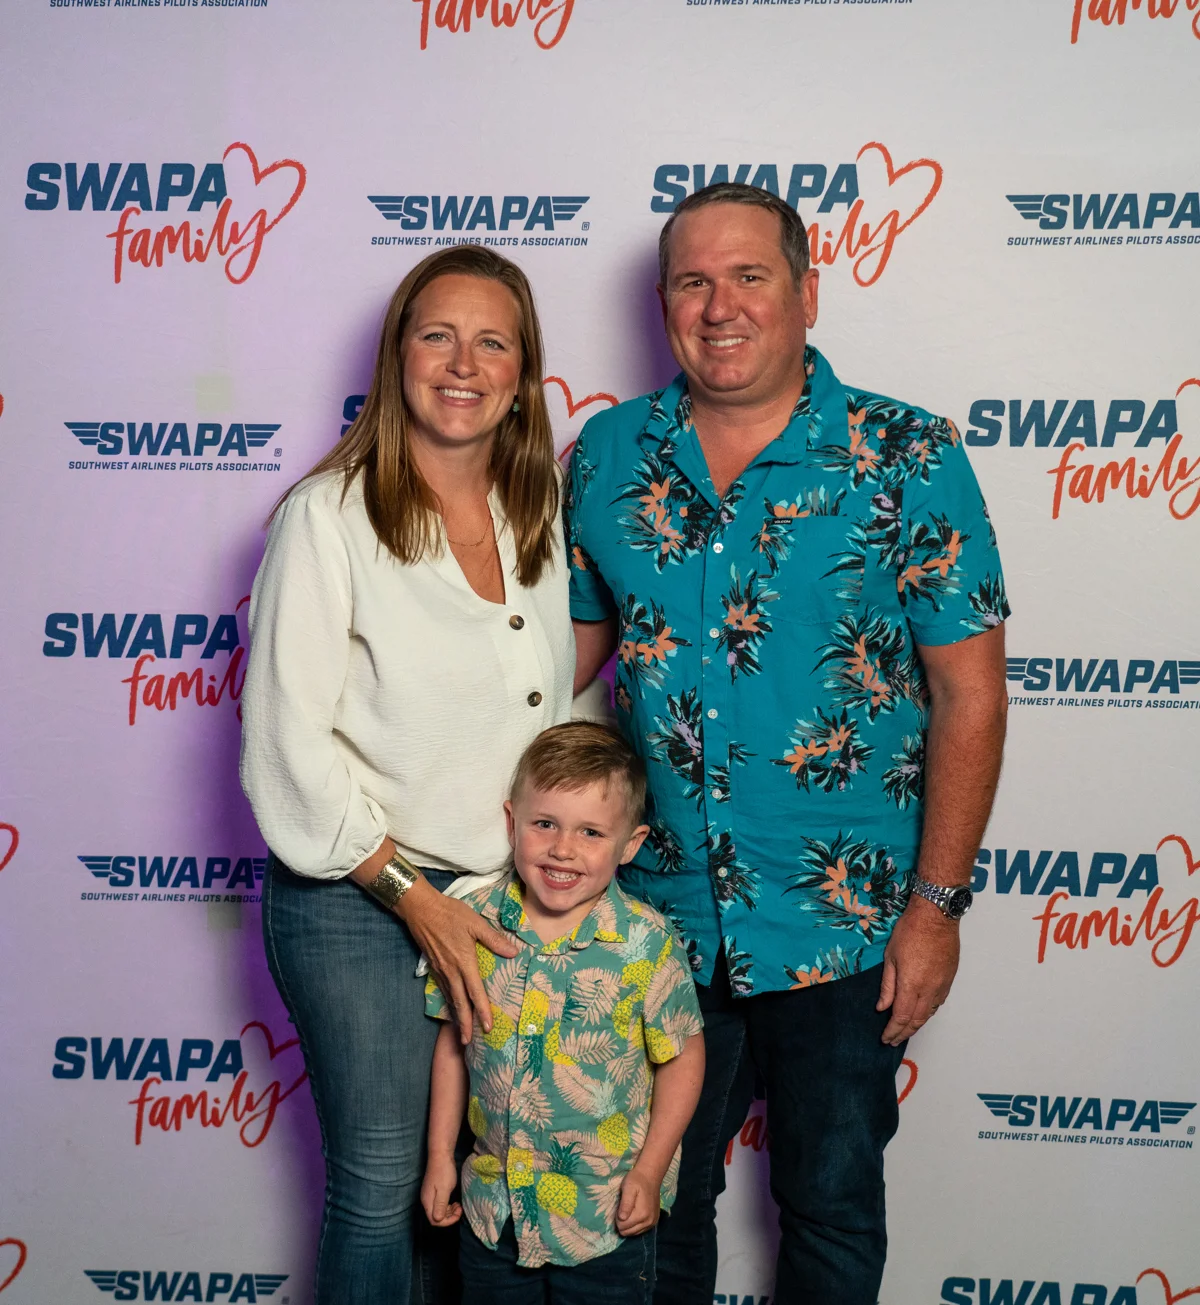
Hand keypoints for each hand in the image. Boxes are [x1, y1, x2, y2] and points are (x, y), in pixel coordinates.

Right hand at [397, 877, 518, 1043]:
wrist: (421, 909)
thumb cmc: (450, 913)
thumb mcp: (475, 923)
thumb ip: (494, 939)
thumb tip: (514, 953)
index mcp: (464, 962)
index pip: (475, 992)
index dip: (482, 1011)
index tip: (487, 1027)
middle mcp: (451, 971)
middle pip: (460, 1003)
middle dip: (465, 1023)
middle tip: (469, 1042)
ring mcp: (441, 970)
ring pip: (451, 998)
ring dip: (457, 1016)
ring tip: (462, 1031)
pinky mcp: (434, 966)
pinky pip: (444, 989)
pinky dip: (450, 1002)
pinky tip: (453, 1006)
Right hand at [421, 1152, 461, 1227]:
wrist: (440, 1155)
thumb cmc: (443, 1172)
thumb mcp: (444, 1189)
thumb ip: (440, 1205)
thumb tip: (437, 1220)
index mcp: (427, 1202)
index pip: (434, 1221)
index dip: (447, 1221)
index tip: (457, 1213)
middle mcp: (426, 1200)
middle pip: (436, 1217)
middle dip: (449, 1217)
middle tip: (459, 1208)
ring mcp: (429, 1195)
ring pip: (438, 1211)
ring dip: (449, 1212)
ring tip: (458, 1205)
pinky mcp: (433, 1191)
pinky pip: (439, 1204)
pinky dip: (447, 1205)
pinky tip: (453, 1201)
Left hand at [615, 1165, 661, 1236]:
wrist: (651, 1176)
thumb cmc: (637, 1180)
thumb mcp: (628, 1188)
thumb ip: (625, 1204)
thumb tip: (621, 1219)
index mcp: (641, 1214)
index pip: (622, 1226)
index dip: (617, 1217)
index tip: (620, 1207)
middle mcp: (648, 1222)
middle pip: (628, 1232)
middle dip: (622, 1222)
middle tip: (624, 1208)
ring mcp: (652, 1223)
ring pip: (633, 1233)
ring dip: (629, 1224)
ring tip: (629, 1210)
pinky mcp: (654, 1222)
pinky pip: (640, 1231)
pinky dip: (635, 1225)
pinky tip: (634, 1214)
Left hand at [877, 894, 959, 1046]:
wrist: (936, 916)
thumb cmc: (909, 931)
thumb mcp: (890, 956)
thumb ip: (887, 985)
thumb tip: (882, 1007)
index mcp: (911, 984)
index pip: (902, 1017)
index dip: (893, 1030)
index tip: (886, 1038)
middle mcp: (929, 990)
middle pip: (917, 1020)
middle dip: (904, 1033)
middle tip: (893, 1040)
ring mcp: (942, 985)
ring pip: (929, 1014)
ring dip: (917, 1025)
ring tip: (905, 1031)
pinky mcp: (950, 979)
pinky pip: (938, 1003)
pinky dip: (928, 1013)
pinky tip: (921, 1014)